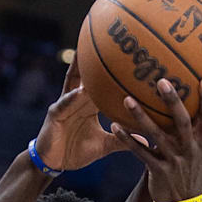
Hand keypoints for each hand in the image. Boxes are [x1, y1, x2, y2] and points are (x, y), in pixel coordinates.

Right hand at [35, 55, 144, 170]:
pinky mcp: (54, 115)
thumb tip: (147, 140)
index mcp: (88, 105)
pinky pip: (65, 104)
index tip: (126, 55)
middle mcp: (77, 100)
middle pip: (86, 74)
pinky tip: (81, 92)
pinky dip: (73, 98)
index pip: (101, 83)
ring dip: (81, 69)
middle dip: (93, 57)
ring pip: (74, 84)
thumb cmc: (76, 151)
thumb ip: (123, 140)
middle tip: (106, 37)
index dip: (110, 69)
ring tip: (89, 54)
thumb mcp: (104, 145)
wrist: (54, 164)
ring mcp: (64, 105)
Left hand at [113, 78, 201, 201]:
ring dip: (141, 116)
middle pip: (183, 122)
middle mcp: (190, 150)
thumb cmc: (197, 172)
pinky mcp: (157, 170)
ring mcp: (173, 160)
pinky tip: (115, 126)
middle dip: (173, 101)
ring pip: (156, 135)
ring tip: (127, 99)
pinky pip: (140, 152)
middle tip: (161, 81)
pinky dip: (127, 139)